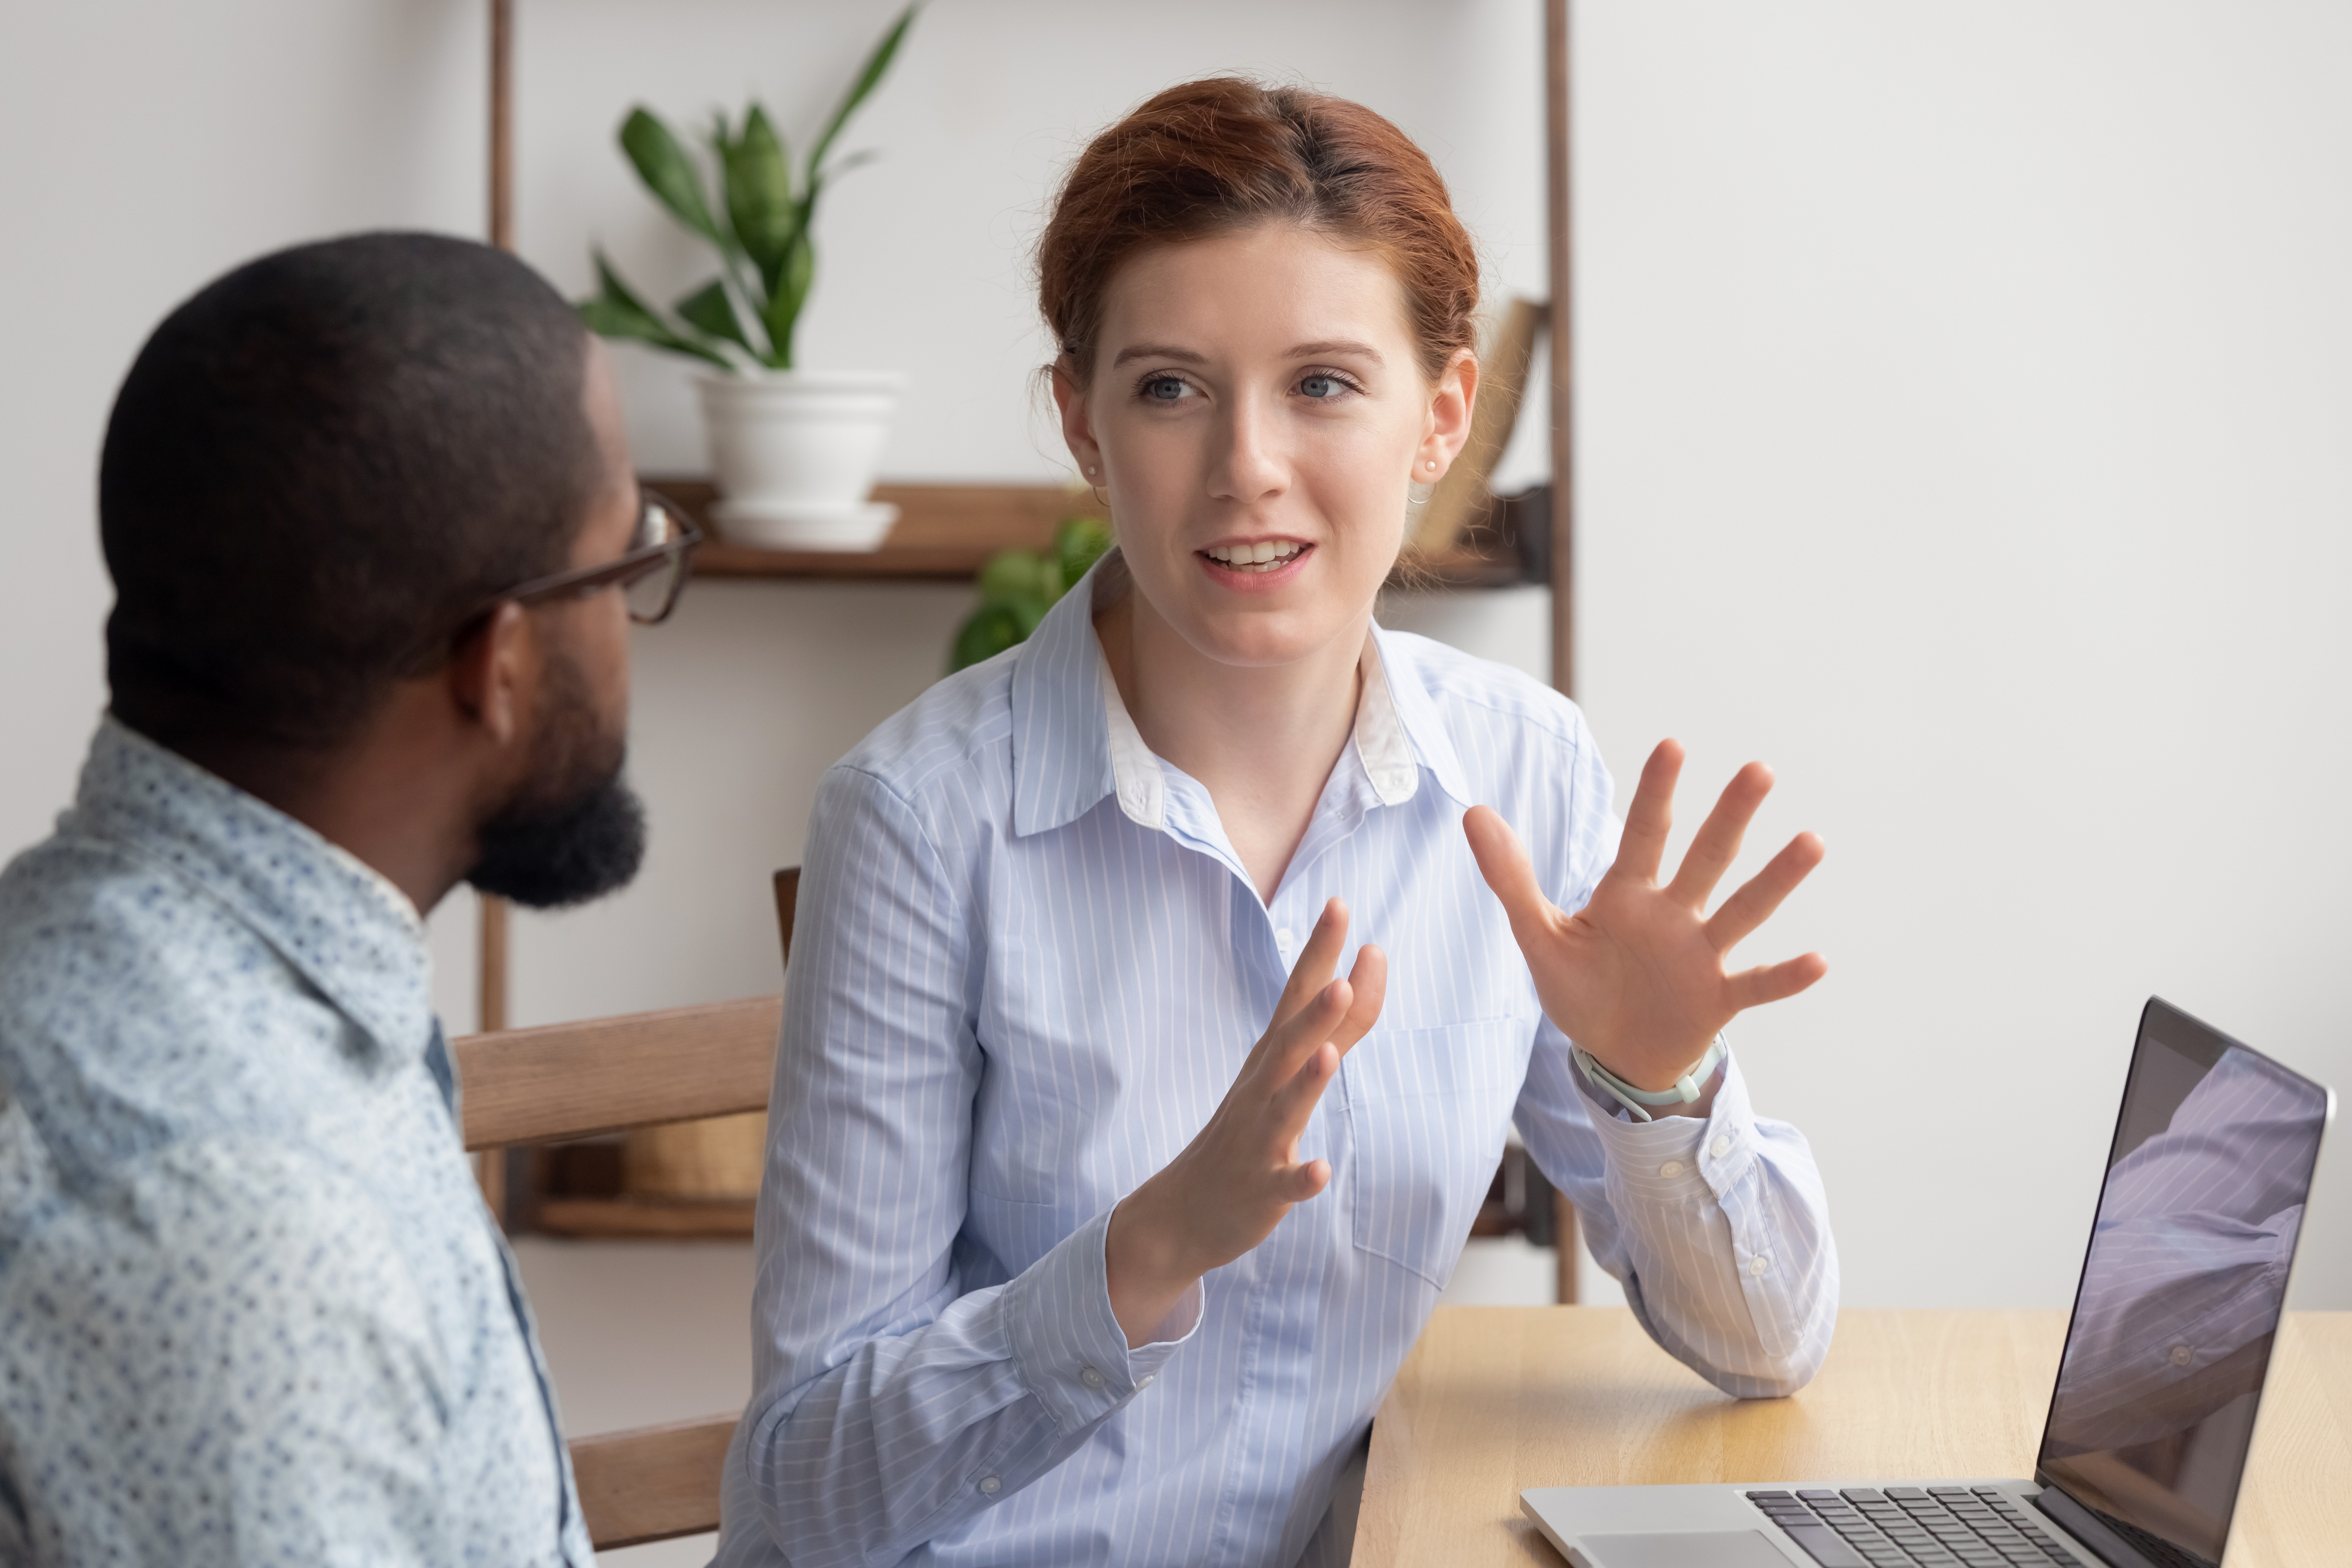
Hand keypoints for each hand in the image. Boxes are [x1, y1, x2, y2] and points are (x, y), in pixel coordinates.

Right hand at [1105, 897, 1385, 1345]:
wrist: (1184, 1211)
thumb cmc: (1248, 1132)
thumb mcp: (1291, 1072)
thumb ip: (1340, 1023)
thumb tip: (1371, 964)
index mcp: (1270, 1059)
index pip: (1296, 995)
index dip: (1318, 953)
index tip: (1339, 905)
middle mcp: (1260, 1090)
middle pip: (1288, 1043)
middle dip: (1315, 1010)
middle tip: (1344, 972)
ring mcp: (1257, 1141)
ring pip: (1283, 1107)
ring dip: (1307, 1082)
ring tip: (1329, 1054)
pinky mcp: (1259, 1189)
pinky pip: (1282, 1185)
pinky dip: (1300, 1178)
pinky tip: (1319, 1171)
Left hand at [1463, 739, 1823, 1096]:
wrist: (1611, 1053)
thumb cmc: (1580, 989)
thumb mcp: (1538, 936)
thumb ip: (1511, 878)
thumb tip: (1473, 812)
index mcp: (1628, 895)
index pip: (1643, 834)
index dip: (1655, 792)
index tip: (1673, 745)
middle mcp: (1673, 915)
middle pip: (1705, 857)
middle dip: (1729, 815)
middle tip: (1759, 770)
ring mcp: (1701, 955)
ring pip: (1743, 910)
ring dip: (1775, 879)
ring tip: (1810, 840)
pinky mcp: (1718, 999)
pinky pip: (1756, 985)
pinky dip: (1785, 977)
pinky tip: (1819, 960)